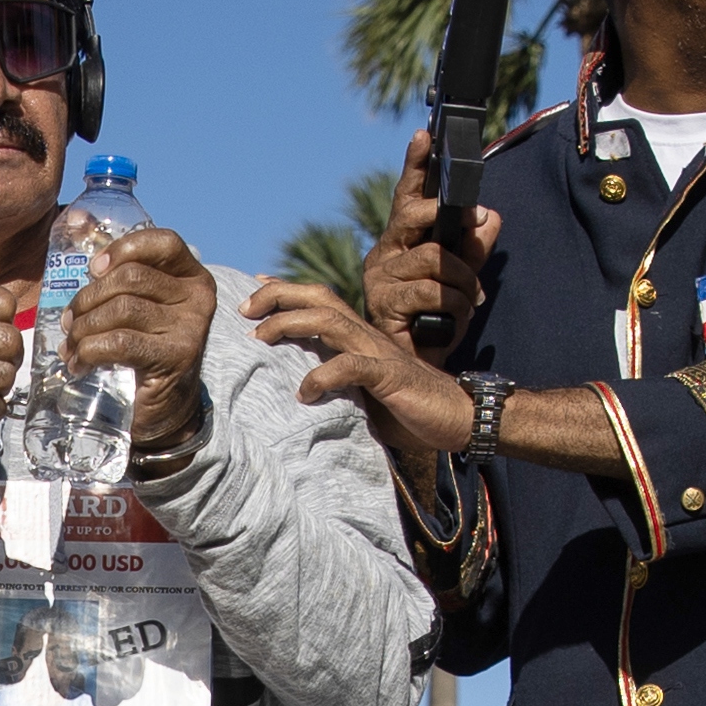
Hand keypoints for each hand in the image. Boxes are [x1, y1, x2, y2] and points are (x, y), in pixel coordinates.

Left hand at [63, 228, 213, 445]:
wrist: (164, 407)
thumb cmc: (143, 348)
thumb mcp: (135, 305)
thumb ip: (116, 271)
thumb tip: (75, 221)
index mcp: (191, 275)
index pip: (162, 242)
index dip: (124, 248)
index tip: (94, 268)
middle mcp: (197, 297)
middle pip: (131, 277)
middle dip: (89, 298)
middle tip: (69, 322)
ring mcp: (190, 328)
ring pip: (121, 309)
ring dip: (84, 328)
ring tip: (72, 345)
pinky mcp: (175, 357)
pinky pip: (121, 342)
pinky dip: (90, 350)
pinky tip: (80, 363)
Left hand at [242, 275, 475, 464]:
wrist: (460, 417)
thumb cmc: (411, 407)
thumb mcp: (365, 390)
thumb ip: (339, 381)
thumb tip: (302, 389)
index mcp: (361, 336)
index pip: (321, 300)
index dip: (287, 289)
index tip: (254, 288)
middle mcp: (367, 336)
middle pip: (319, 298)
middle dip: (278, 296)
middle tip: (244, 310)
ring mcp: (379, 353)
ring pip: (329, 322)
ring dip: (290, 325)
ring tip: (261, 339)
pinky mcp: (390, 376)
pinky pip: (351, 367)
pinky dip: (323, 376)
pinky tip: (305, 392)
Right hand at [364, 128, 498, 357]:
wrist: (419, 368)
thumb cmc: (436, 321)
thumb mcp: (464, 278)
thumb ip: (475, 247)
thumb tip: (490, 215)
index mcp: (401, 241)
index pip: (408, 196)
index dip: (415, 165)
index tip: (424, 134)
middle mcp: (384, 253)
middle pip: (412, 215)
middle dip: (444, 215)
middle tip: (473, 220)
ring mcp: (380, 278)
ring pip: (431, 257)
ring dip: (463, 278)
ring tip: (473, 298)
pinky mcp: (384, 304)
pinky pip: (430, 290)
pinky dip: (455, 302)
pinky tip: (460, 315)